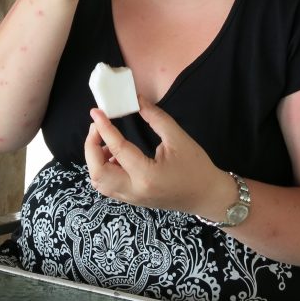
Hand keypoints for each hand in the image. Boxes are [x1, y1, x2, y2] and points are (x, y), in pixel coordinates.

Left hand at [84, 98, 227, 215]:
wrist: (208, 196)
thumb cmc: (197, 167)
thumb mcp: (178, 138)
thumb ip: (156, 117)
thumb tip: (137, 100)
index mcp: (147, 175)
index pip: (117, 149)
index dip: (104, 128)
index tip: (96, 112)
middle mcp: (134, 190)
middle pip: (97, 172)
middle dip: (90, 147)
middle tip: (97, 127)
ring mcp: (131, 199)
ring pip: (99, 182)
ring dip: (95, 160)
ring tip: (106, 141)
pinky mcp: (132, 200)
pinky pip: (108, 186)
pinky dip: (103, 169)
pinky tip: (114, 155)